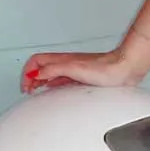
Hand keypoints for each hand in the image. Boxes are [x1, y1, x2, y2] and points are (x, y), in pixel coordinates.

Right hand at [20, 47, 142, 92]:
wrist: (124, 70)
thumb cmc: (106, 69)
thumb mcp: (74, 69)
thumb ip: (54, 70)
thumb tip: (37, 75)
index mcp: (62, 60)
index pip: (35, 61)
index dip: (26, 73)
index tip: (25, 86)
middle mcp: (66, 63)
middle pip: (40, 67)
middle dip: (30, 77)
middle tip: (27, 89)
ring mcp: (74, 70)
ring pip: (50, 73)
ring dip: (40, 80)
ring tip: (35, 90)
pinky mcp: (82, 77)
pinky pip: (61, 79)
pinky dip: (52, 84)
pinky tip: (55, 90)